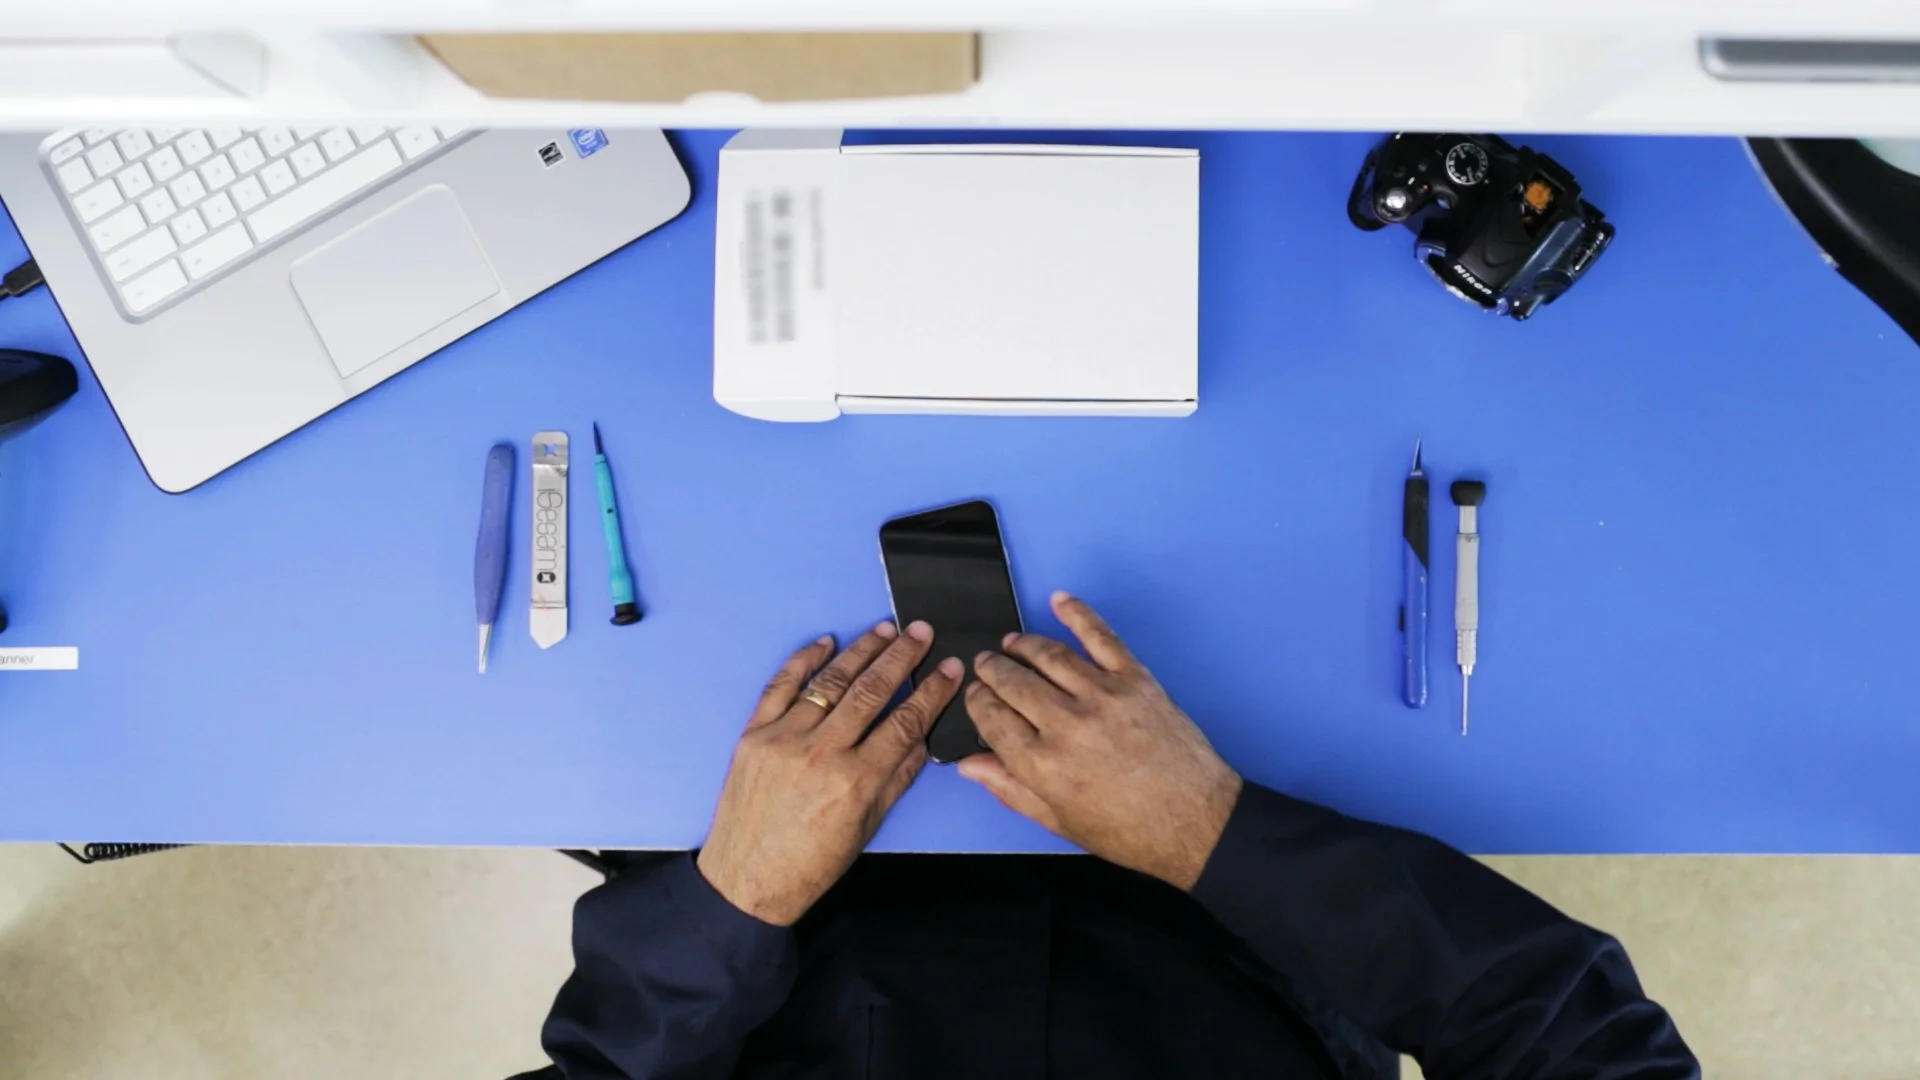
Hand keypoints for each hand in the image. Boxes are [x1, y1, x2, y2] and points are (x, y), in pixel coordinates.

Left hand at [698, 620, 961, 925]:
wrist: (747, 881)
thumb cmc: (810, 865)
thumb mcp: (866, 828)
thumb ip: (895, 780)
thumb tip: (920, 740)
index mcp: (855, 781)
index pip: (905, 722)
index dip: (932, 692)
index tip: (949, 669)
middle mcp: (821, 753)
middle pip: (871, 691)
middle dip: (901, 657)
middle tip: (921, 632)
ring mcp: (783, 739)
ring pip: (829, 682)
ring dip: (860, 651)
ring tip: (885, 630)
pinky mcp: (754, 735)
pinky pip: (780, 687)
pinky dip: (803, 661)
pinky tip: (825, 643)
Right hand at [958, 593, 1241, 889]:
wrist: (1195, 822)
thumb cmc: (1131, 831)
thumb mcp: (1060, 822)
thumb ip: (1011, 789)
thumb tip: (971, 764)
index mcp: (1043, 766)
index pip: (992, 718)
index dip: (977, 702)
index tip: (975, 695)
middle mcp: (1067, 726)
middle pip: (1013, 682)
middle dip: (992, 670)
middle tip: (986, 664)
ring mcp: (1103, 697)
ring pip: (1048, 655)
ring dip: (1023, 644)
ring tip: (1011, 643)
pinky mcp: (1135, 680)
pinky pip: (1101, 637)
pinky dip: (1078, 614)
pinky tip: (1059, 601)